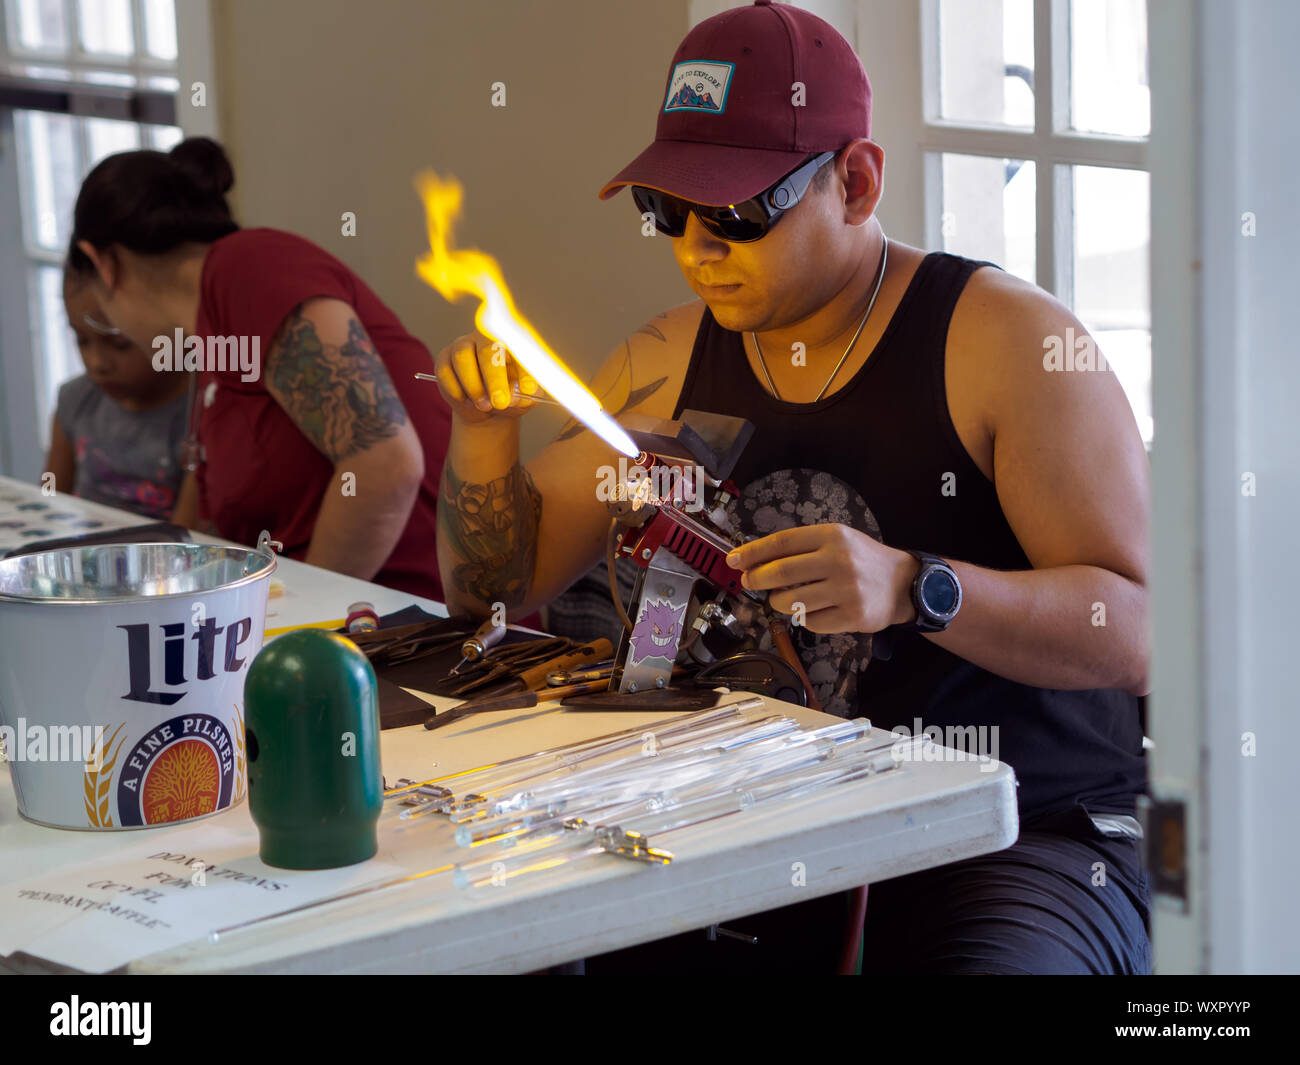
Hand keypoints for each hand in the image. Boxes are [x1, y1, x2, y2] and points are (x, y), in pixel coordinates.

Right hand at [433, 331, 539, 423]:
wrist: (488, 409)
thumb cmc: (510, 397)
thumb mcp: (523, 400)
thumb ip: (523, 398)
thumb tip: (514, 397)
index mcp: (512, 342)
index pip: (519, 347)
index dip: (523, 367)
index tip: (528, 389)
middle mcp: (486, 338)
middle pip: (487, 350)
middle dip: (494, 379)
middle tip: (501, 403)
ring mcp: (463, 345)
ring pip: (462, 357)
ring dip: (473, 386)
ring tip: (484, 406)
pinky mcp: (444, 358)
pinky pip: (446, 371)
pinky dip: (457, 390)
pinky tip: (467, 401)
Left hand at [726, 524, 919, 634]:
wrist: (903, 583)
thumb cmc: (863, 560)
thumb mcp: (837, 540)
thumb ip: (801, 547)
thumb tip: (754, 559)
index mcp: (833, 536)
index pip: (782, 543)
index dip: (753, 552)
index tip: (733, 560)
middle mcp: (840, 561)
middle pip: (781, 573)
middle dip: (756, 579)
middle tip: (748, 582)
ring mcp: (847, 590)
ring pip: (791, 602)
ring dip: (777, 601)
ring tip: (782, 597)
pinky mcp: (852, 616)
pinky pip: (810, 622)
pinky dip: (802, 617)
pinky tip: (811, 609)